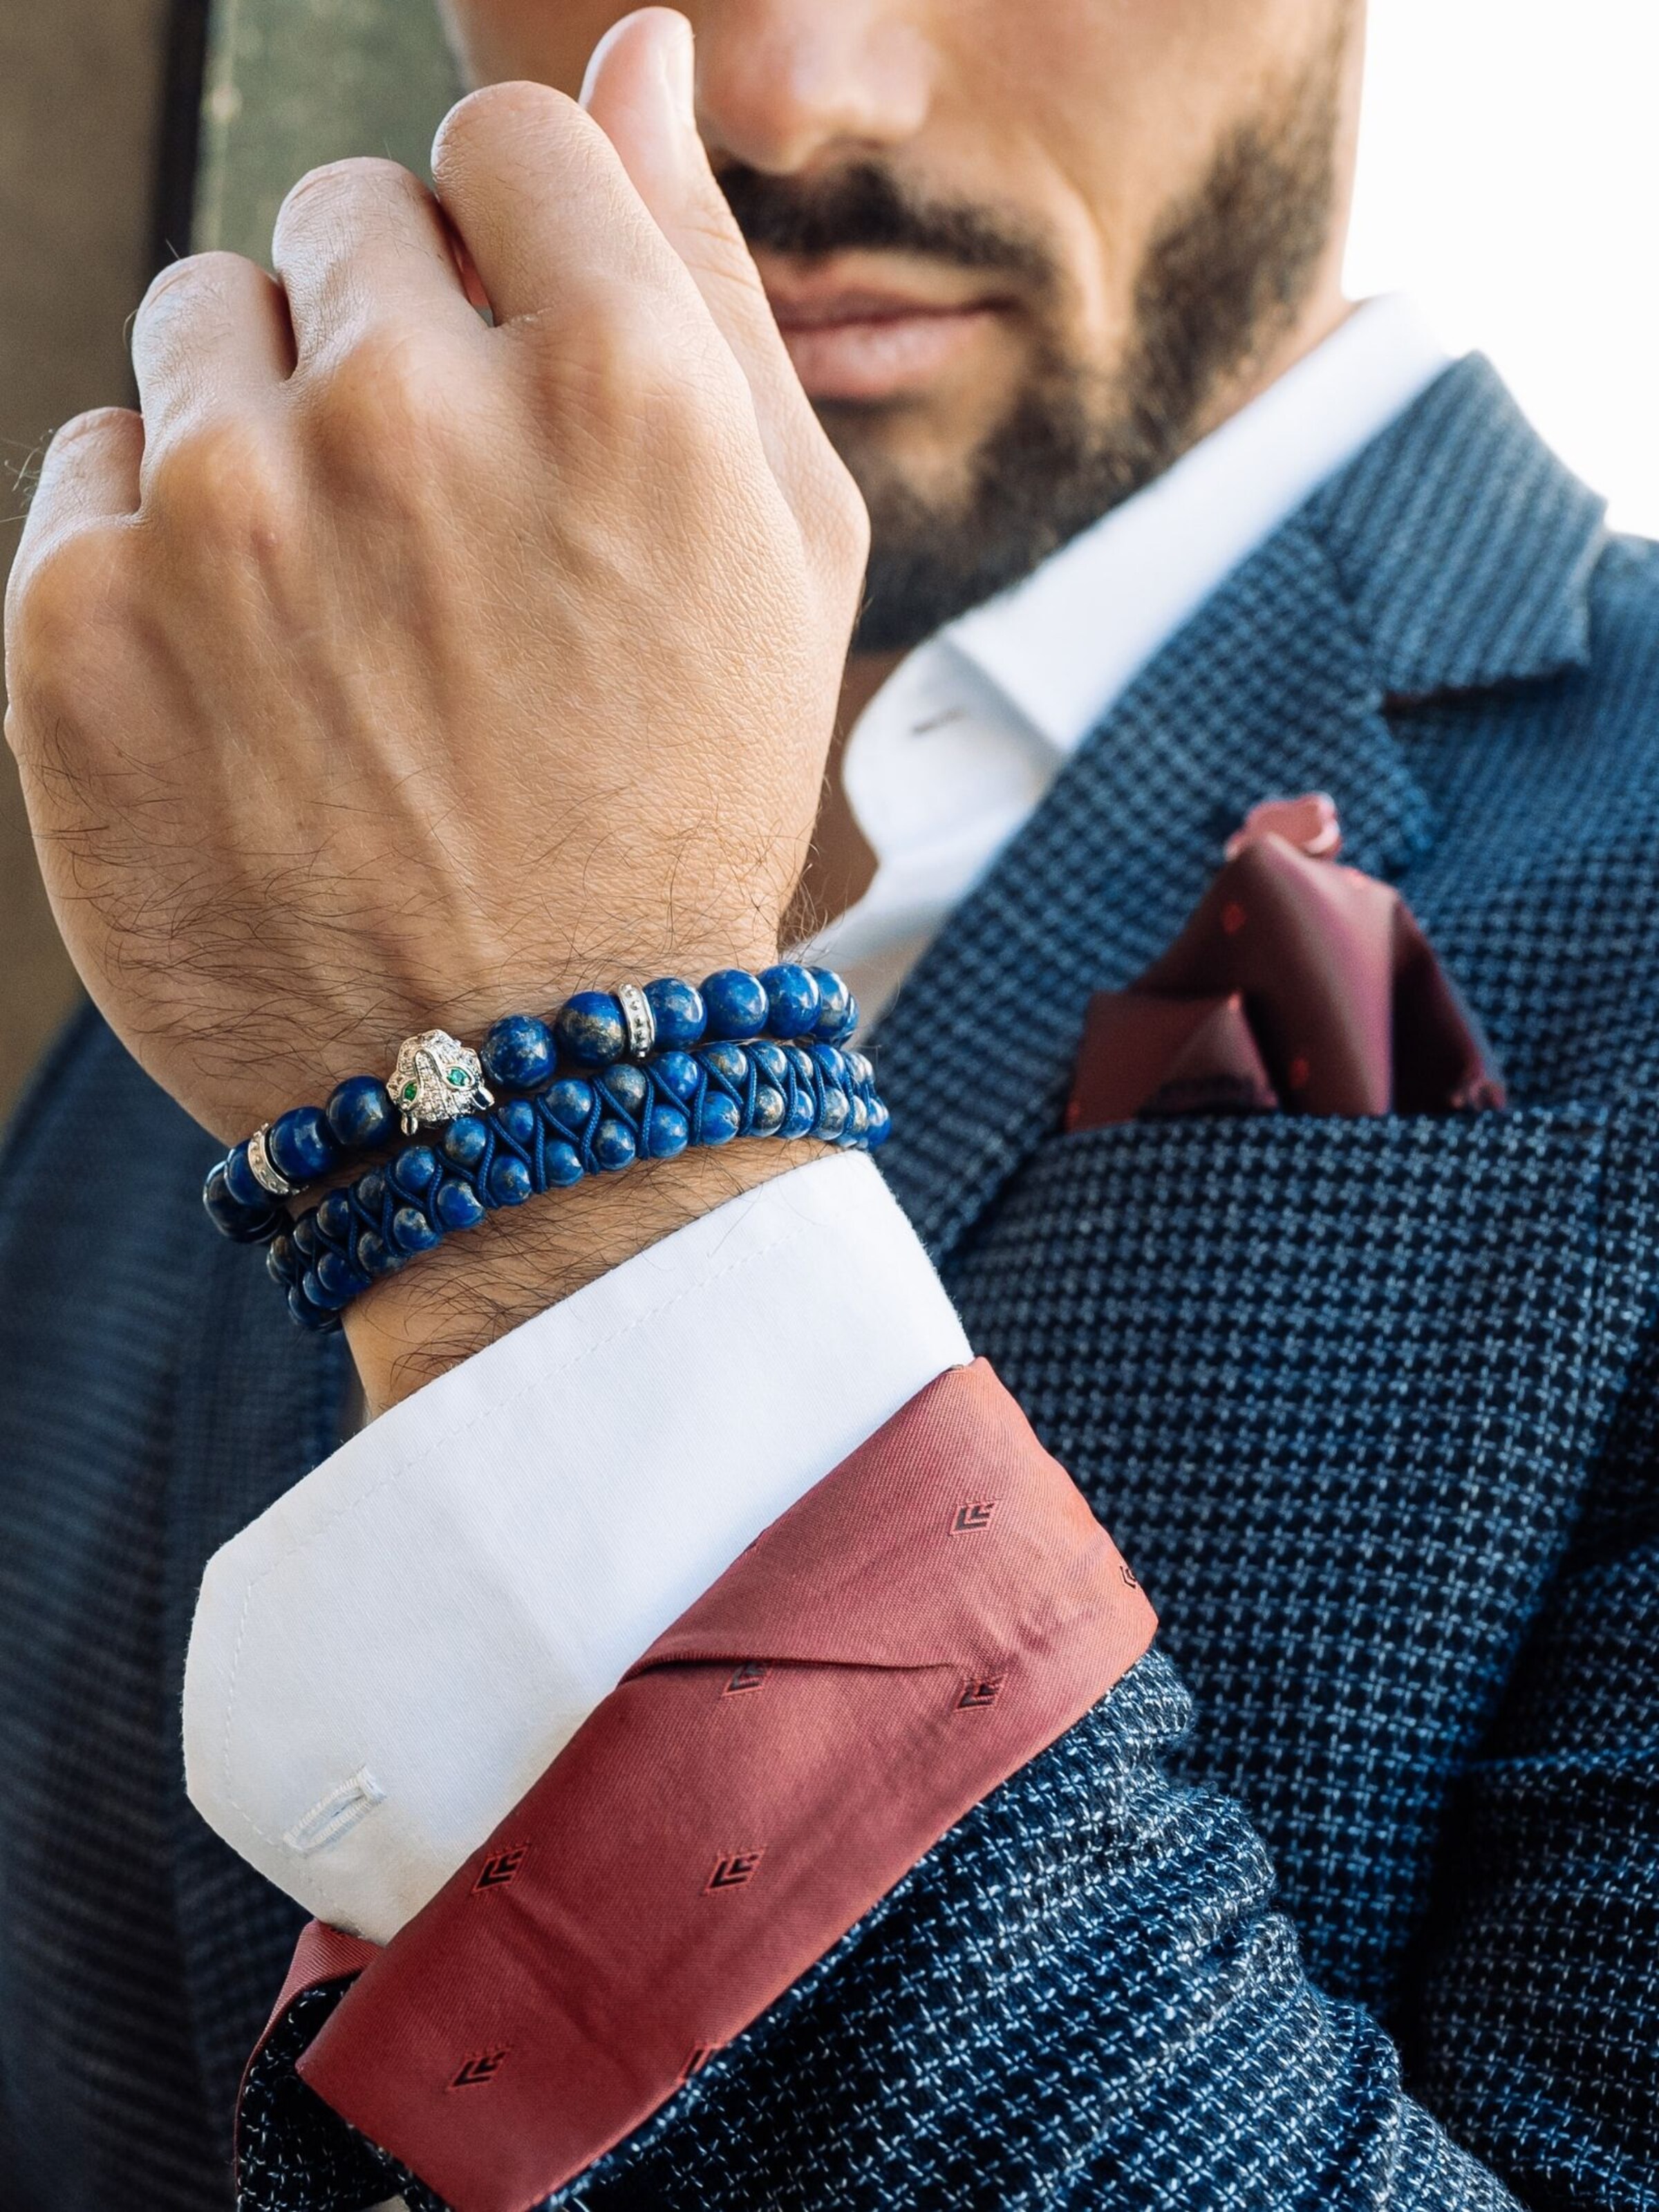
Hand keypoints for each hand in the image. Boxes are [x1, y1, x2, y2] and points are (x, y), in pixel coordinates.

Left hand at [4, 12, 867, 1400]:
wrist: (528, 1084)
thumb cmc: (679, 813)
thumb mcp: (782, 560)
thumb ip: (706, 282)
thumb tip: (642, 51)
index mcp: (616, 383)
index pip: (508, 138)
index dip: (520, 252)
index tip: (523, 371)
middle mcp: (409, 415)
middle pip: (344, 213)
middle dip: (397, 335)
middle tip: (441, 532)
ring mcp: (223, 520)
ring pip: (200, 320)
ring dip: (268, 423)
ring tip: (345, 610)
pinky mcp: (70, 629)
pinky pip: (88, 460)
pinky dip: (157, 539)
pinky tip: (251, 673)